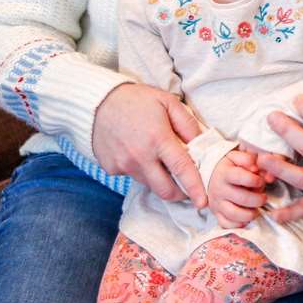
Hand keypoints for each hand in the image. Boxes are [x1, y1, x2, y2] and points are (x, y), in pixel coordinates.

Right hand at [91, 82, 204, 205]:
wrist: (98, 102)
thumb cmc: (137, 100)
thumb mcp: (168, 102)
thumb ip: (188, 124)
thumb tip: (202, 145)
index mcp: (158, 139)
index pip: (182, 170)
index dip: (195, 188)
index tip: (203, 202)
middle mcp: (140, 157)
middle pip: (165, 190)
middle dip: (179, 193)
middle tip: (185, 184)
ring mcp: (123, 165)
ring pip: (149, 184)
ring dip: (159, 178)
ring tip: (157, 158)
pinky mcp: (111, 169)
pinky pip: (132, 176)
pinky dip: (140, 170)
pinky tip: (137, 152)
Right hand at [208, 150, 267, 227]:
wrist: (209, 175)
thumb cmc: (229, 166)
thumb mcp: (236, 156)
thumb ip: (247, 158)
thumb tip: (255, 166)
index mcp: (224, 173)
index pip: (242, 177)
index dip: (256, 180)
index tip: (261, 181)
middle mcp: (218, 189)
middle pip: (242, 198)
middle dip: (258, 199)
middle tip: (264, 197)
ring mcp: (216, 203)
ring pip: (234, 214)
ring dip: (250, 214)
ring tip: (257, 209)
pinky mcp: (216, 214)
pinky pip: (226, 224)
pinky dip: (238, 224)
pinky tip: (246, 218)